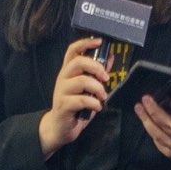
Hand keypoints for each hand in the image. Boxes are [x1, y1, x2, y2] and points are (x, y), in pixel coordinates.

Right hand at [38, 38, 110, 156]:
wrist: (60, 127)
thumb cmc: (76, 106)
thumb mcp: (88, 89)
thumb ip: (97, 74)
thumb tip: (109, 57)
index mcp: (68, 71)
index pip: (72, 50)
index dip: (85, 43)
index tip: (100, 42)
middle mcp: (63, 77)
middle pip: (78, 62)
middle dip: (96, 68)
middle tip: (106, 78)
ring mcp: (61, 91)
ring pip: (81, 81)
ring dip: (98, 88)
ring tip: (103, 96)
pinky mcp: (63, 105)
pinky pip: (81, 99)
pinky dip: (94, 103)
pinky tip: (97, 107)